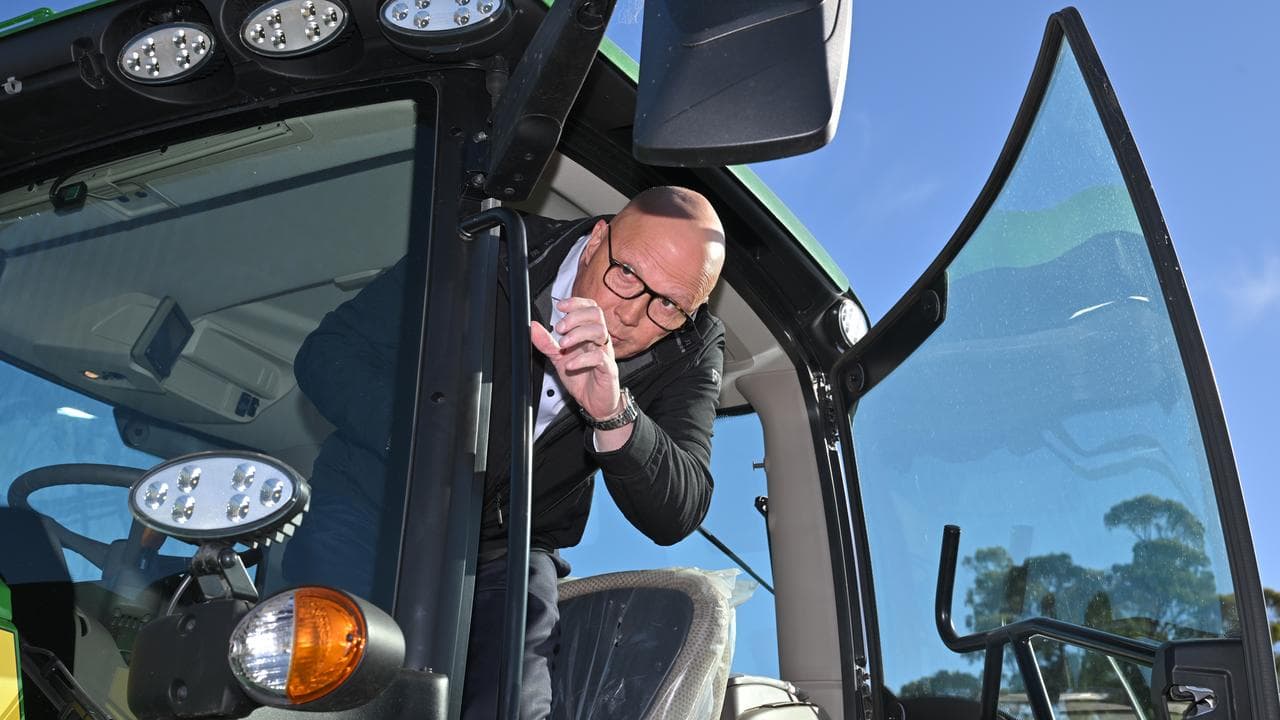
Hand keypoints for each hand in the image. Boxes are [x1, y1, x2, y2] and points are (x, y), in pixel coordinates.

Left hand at [530, 297, 621, 419]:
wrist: (595, 403)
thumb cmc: (582, 378)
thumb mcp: (558, 358)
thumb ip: (546, 343)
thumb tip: (533, 327)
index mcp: (589, 334)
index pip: (589, 308)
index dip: (576, 303)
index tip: (559, 306)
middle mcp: (599, 341)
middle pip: (596, 314)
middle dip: (575, 316)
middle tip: (559, 328)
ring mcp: (606, 354)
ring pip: (600, 331)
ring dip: (578, 334)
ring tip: (563, 345)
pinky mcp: (608, 370)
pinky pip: (600, 357)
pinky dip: (583, 359)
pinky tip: (570, 364)